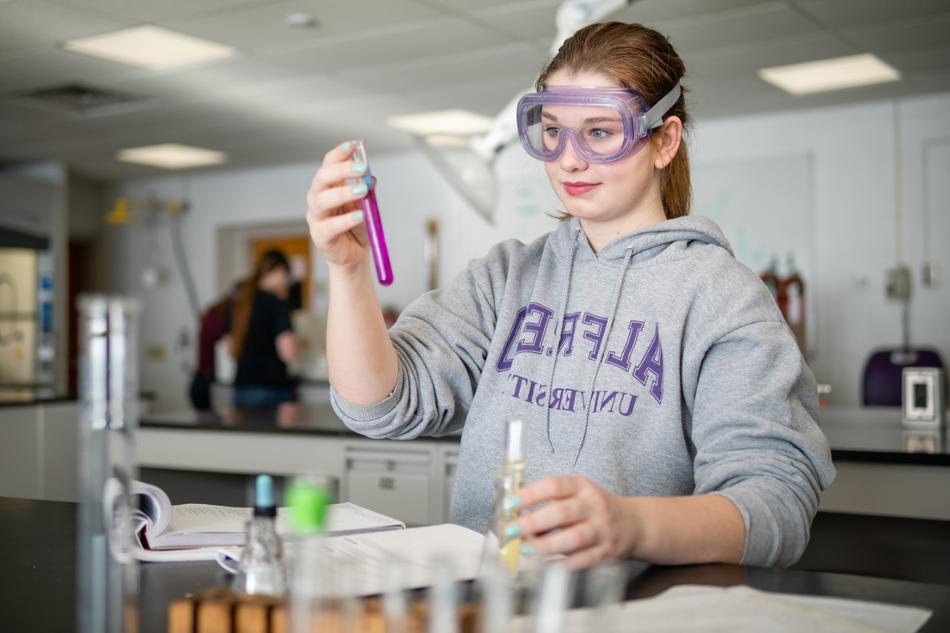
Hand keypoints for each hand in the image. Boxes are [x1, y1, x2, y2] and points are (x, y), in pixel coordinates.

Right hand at [306, 141, 370, 272]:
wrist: (354, 255)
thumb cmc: (356, 227)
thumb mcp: (364, 204)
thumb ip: (365, 189)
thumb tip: (371, 176)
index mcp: (328, 187)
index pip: (327, 165)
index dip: (338, 154)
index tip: (352, 145)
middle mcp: (317, 199)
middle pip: (322, 179)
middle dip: (341, 170)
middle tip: (361, 168)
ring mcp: (317, 218)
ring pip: (321, 201)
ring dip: (343, 193)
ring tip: (362, 190)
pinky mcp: (320, 236)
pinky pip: (329, 226)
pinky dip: (345, 220)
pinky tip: (359, 216)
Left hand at [510, 475, 639, 569]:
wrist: (634, 524)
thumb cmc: (595, 508)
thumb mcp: (577, 494)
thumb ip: (550, 500)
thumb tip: (514, 515)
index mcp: (582, 487)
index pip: (554, 485)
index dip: (530, 494)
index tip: (510, 503)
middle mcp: (594, 506)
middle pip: (561, 513)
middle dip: (533, 522)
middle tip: (511, 530)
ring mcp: (601, 530)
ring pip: (572, 539)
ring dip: (545, 546)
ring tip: (525, 550)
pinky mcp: (606, 552)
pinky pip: (580, 561)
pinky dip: (560, 565)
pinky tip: (543, 565)